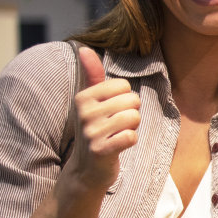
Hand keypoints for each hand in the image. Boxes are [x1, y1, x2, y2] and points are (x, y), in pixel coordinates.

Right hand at [64, 46, 140, 192]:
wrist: (86, 170)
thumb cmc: (95, 131)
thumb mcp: (91, 102)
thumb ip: (92, 75)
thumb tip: (84, 48)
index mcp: (82, 97)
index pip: (124, 85)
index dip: (125, 100)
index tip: (112, 112)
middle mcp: (84, 113)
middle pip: (132, 100)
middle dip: (131, 114)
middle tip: (116, 126)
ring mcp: (91, 132)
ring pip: (134, 117)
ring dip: (132, 128)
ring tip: (117, 135)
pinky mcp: (101, 150)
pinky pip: (131, 137)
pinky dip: (130, 141)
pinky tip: (118, 146)